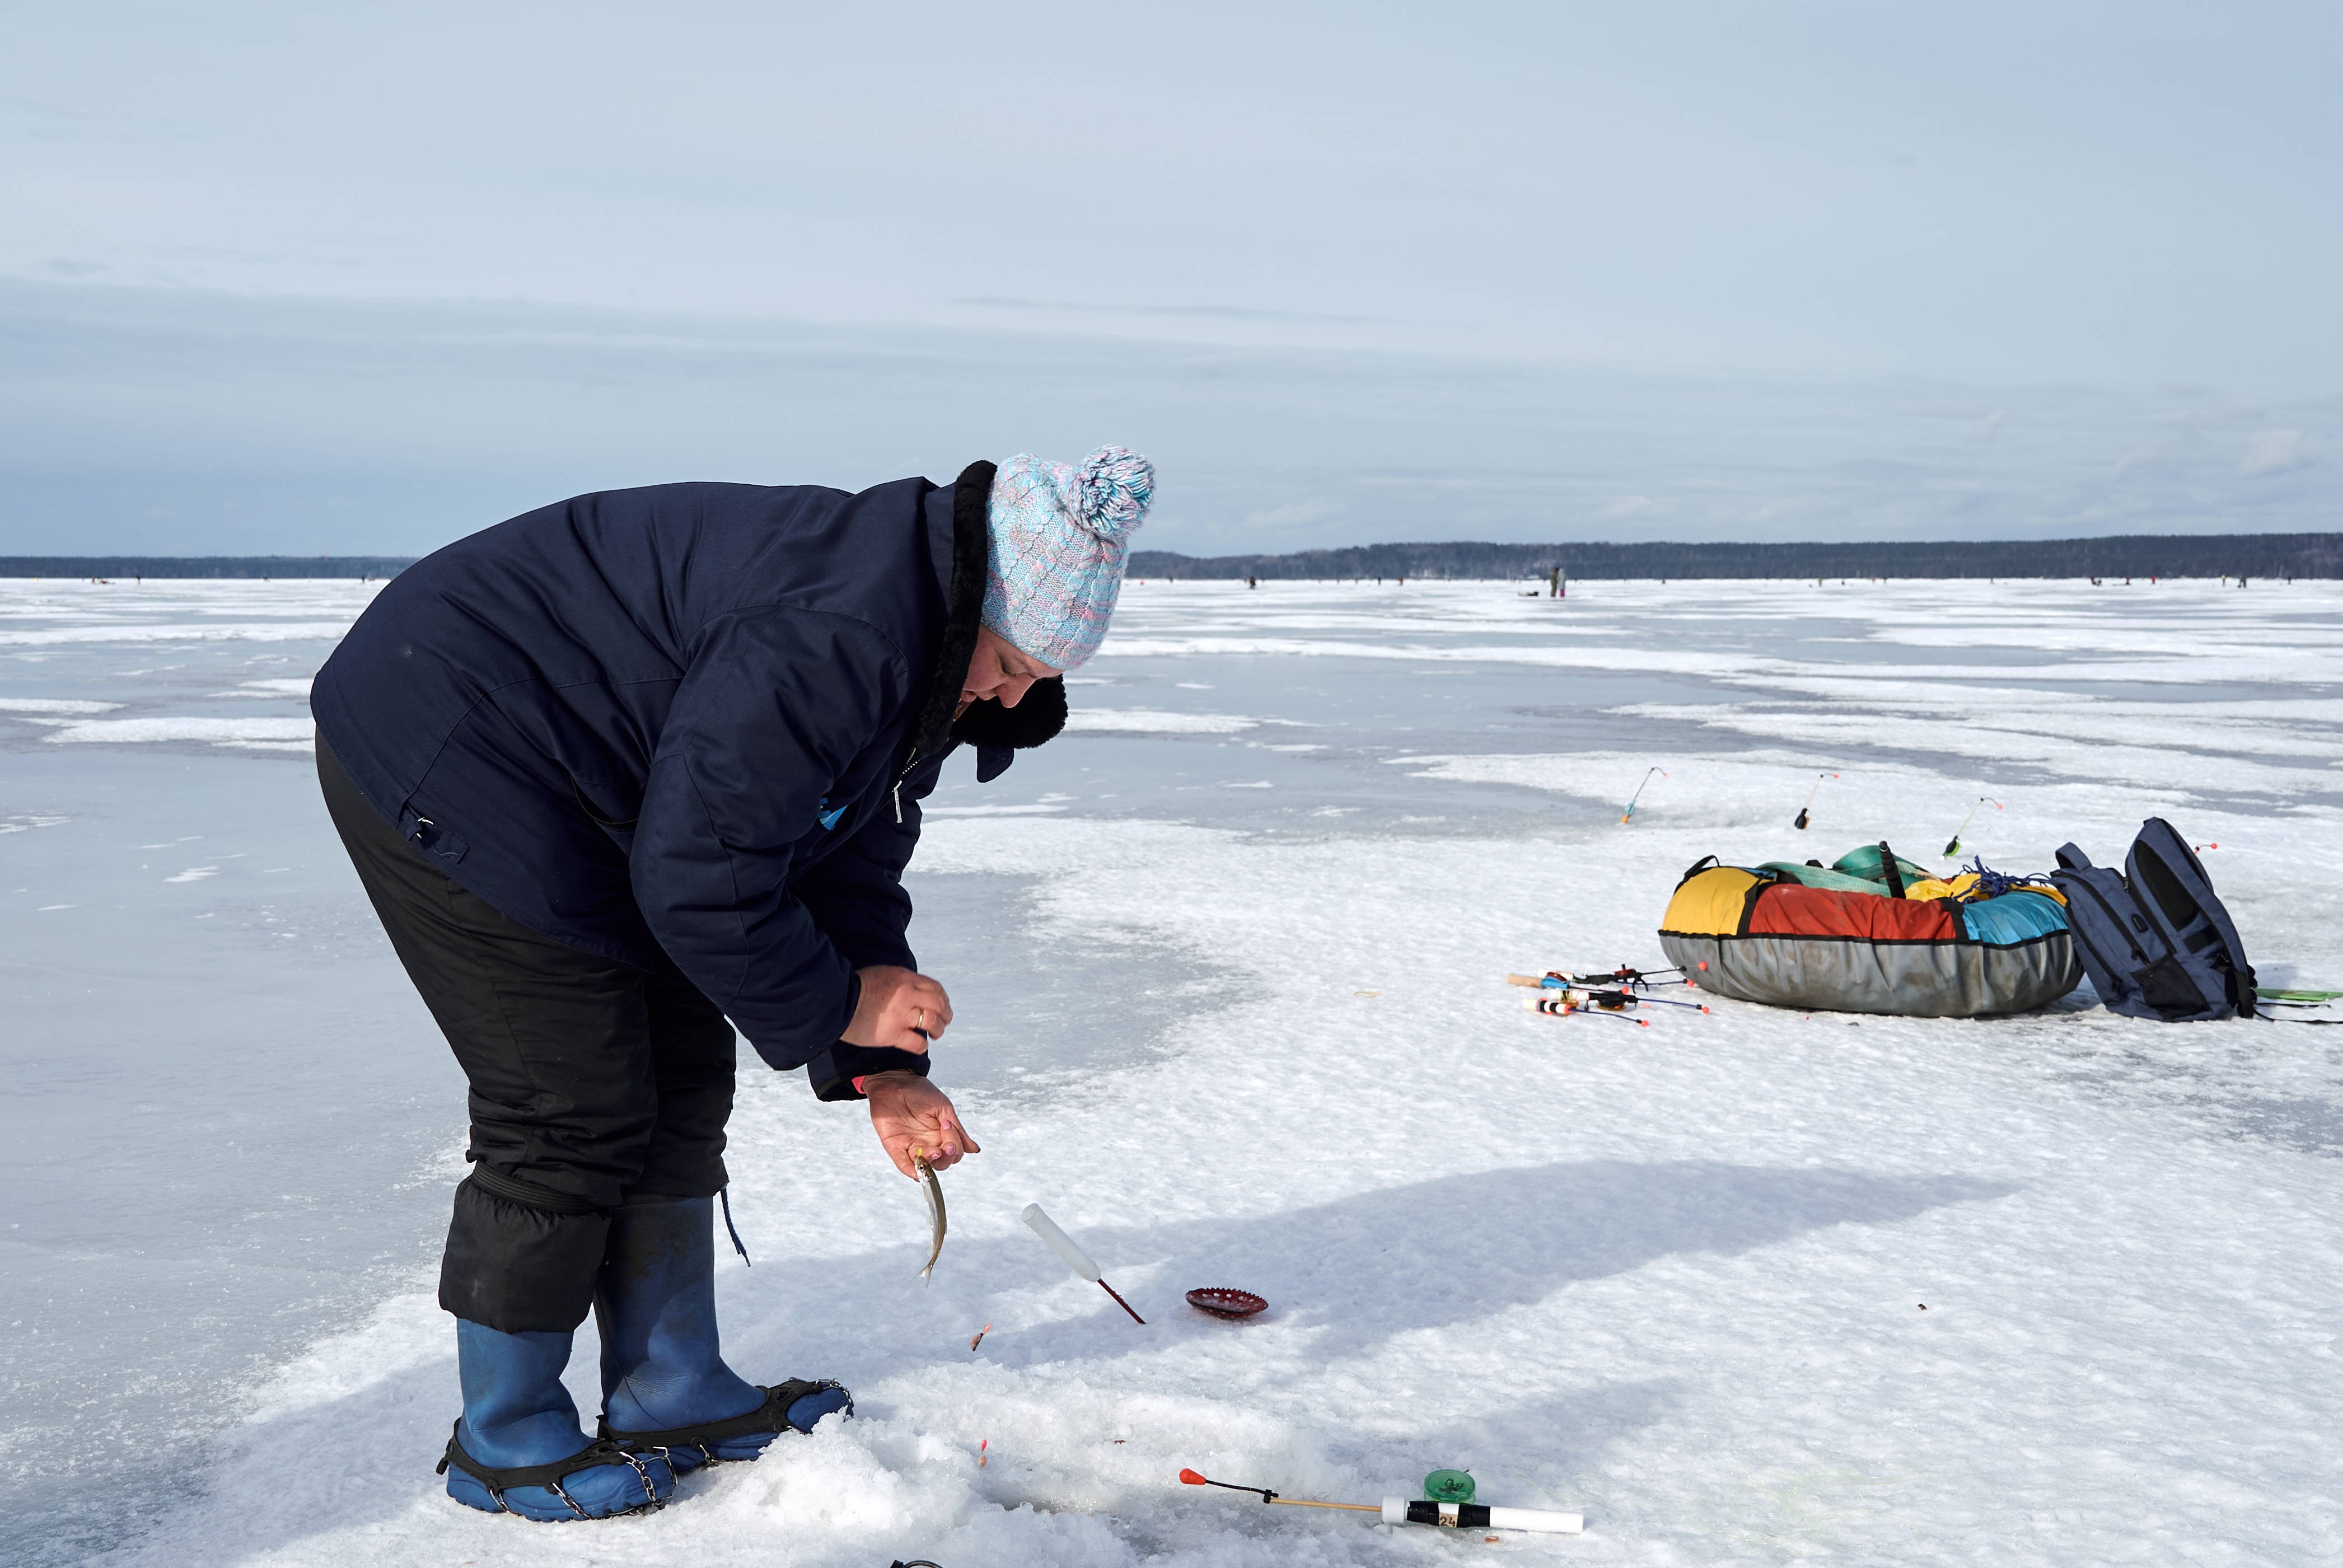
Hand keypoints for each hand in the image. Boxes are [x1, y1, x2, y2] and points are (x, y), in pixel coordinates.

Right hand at [844, 965, 951, 1052]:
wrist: (836, 1001)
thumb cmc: (855, 987)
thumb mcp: (882, 973)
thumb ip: (901, 980)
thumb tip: (913, 987)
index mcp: (905, 978)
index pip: (935, 987)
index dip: (943, 998)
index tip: (943, 1005)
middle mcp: (907, 995)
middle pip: (938, 1004)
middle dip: (946, 1013)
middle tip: (946, 1020)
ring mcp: (901, 1015)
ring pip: (932, 1022)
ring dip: (938, 1029)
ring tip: (937, 1034)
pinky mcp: (892, 1034)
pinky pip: (917, 1042)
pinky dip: (922, 1045)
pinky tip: (921, 1045)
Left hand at [865, 1072, 980, 1177]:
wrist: (895, 1080)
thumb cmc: (920, 1091)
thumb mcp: (943, 1108)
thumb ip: (957, 1130)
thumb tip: (975, 1149)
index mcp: (940, 1135)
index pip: (953, 1153)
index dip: (955, 1146)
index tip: (947, 1126)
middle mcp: (927, 1143)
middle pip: (941, 1164)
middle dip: (945, 1158)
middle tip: (945, 1146)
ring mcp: (910, 1146)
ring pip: (924, 1166)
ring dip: (930, 1164)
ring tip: (933, 1152)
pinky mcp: (894, 1146)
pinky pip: (902, 1163)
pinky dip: (910, 1170)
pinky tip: (917, 1172)